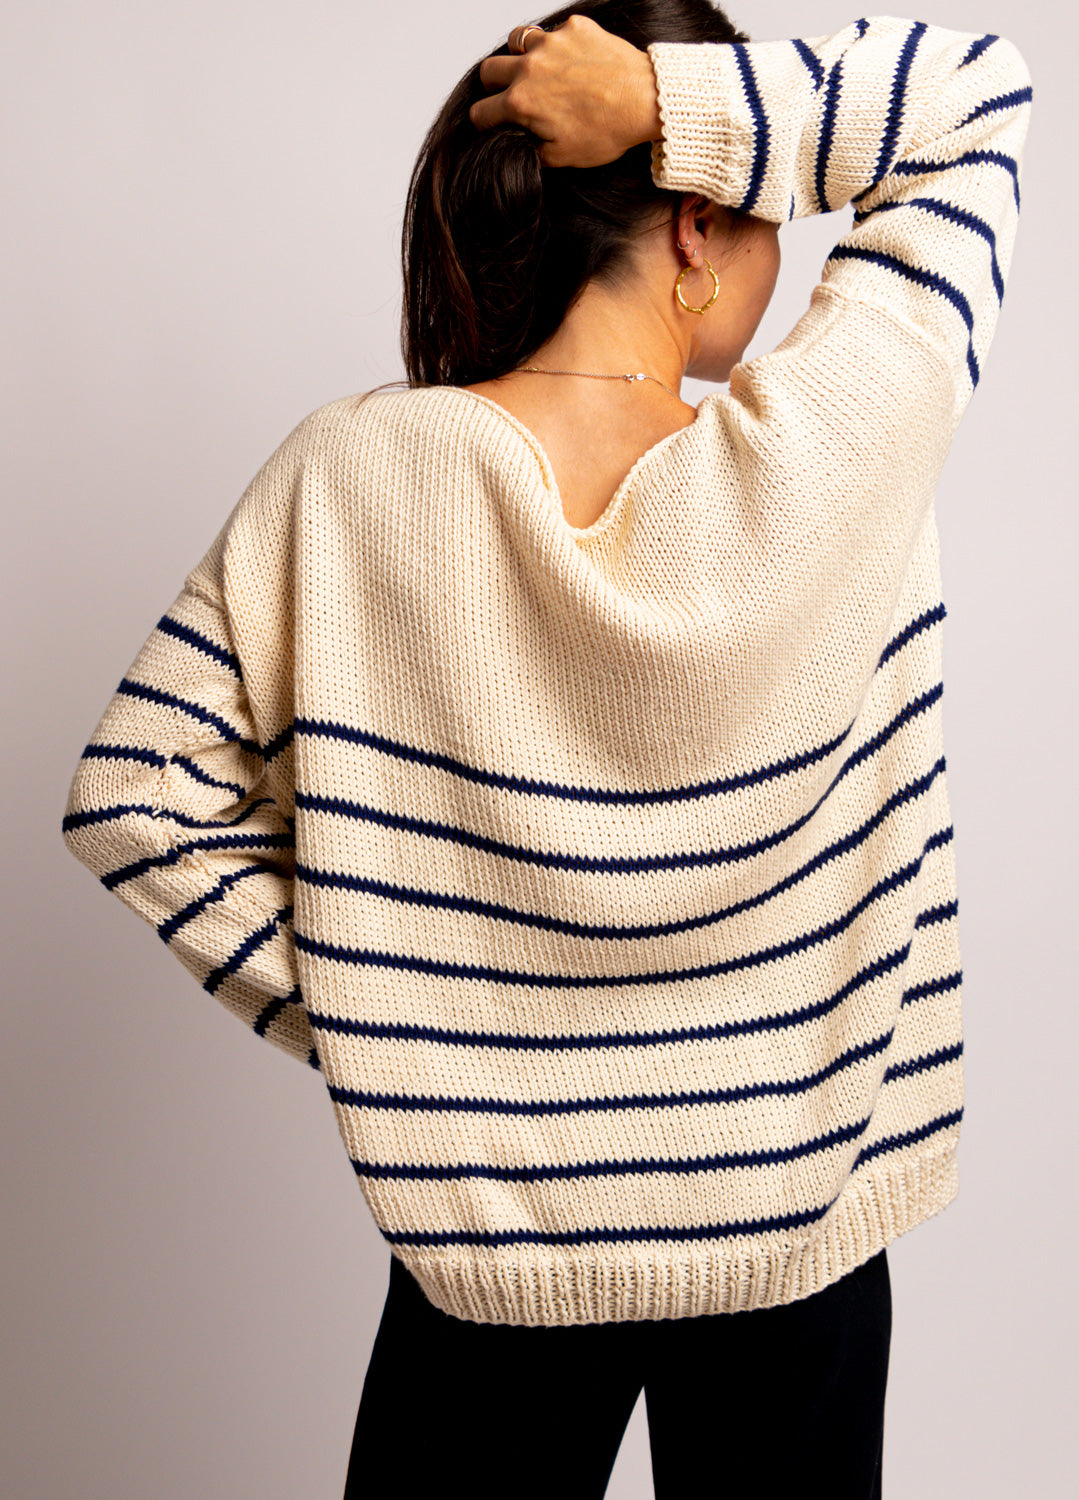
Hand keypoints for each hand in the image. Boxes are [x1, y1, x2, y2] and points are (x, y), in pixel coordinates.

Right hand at [469, 13, 661, 168]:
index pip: (480, 112)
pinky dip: (558, 46)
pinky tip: (574, 62)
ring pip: (516, 40)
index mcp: (521, 103)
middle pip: (489, 70)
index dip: (485, 122)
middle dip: (494, 85)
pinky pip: (554, 32)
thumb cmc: (608, 130)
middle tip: (511, 94)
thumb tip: (524, 146)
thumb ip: (535, 151)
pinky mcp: (574, 27)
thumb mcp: (565, 156)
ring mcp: (551, 42)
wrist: (645, 100)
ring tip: (536, 69)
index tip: (494, 123)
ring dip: (519, 56)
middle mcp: (529, 68)